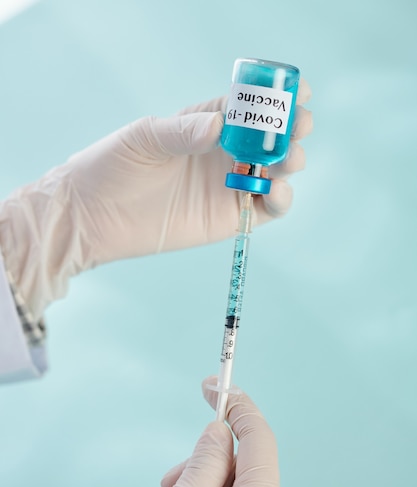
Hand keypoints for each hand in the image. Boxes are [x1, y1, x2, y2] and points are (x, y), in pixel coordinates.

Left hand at [0, 82, 311, 320]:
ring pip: (276, 172)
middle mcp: (224, 153)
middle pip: (271, 139)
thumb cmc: (113, 167)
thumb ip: (182, 131)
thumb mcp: (144, 139)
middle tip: (298, 127)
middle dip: (292, 130)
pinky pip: (266, 208)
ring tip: (289, 159)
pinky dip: (280, 199)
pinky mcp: (229, 217)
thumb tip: (219, 125)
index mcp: (206, 124)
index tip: (298, 89)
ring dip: (291, 162)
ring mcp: (229, 185)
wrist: (95, 217)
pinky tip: (274, 191)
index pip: (250, 106)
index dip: (277, 98)